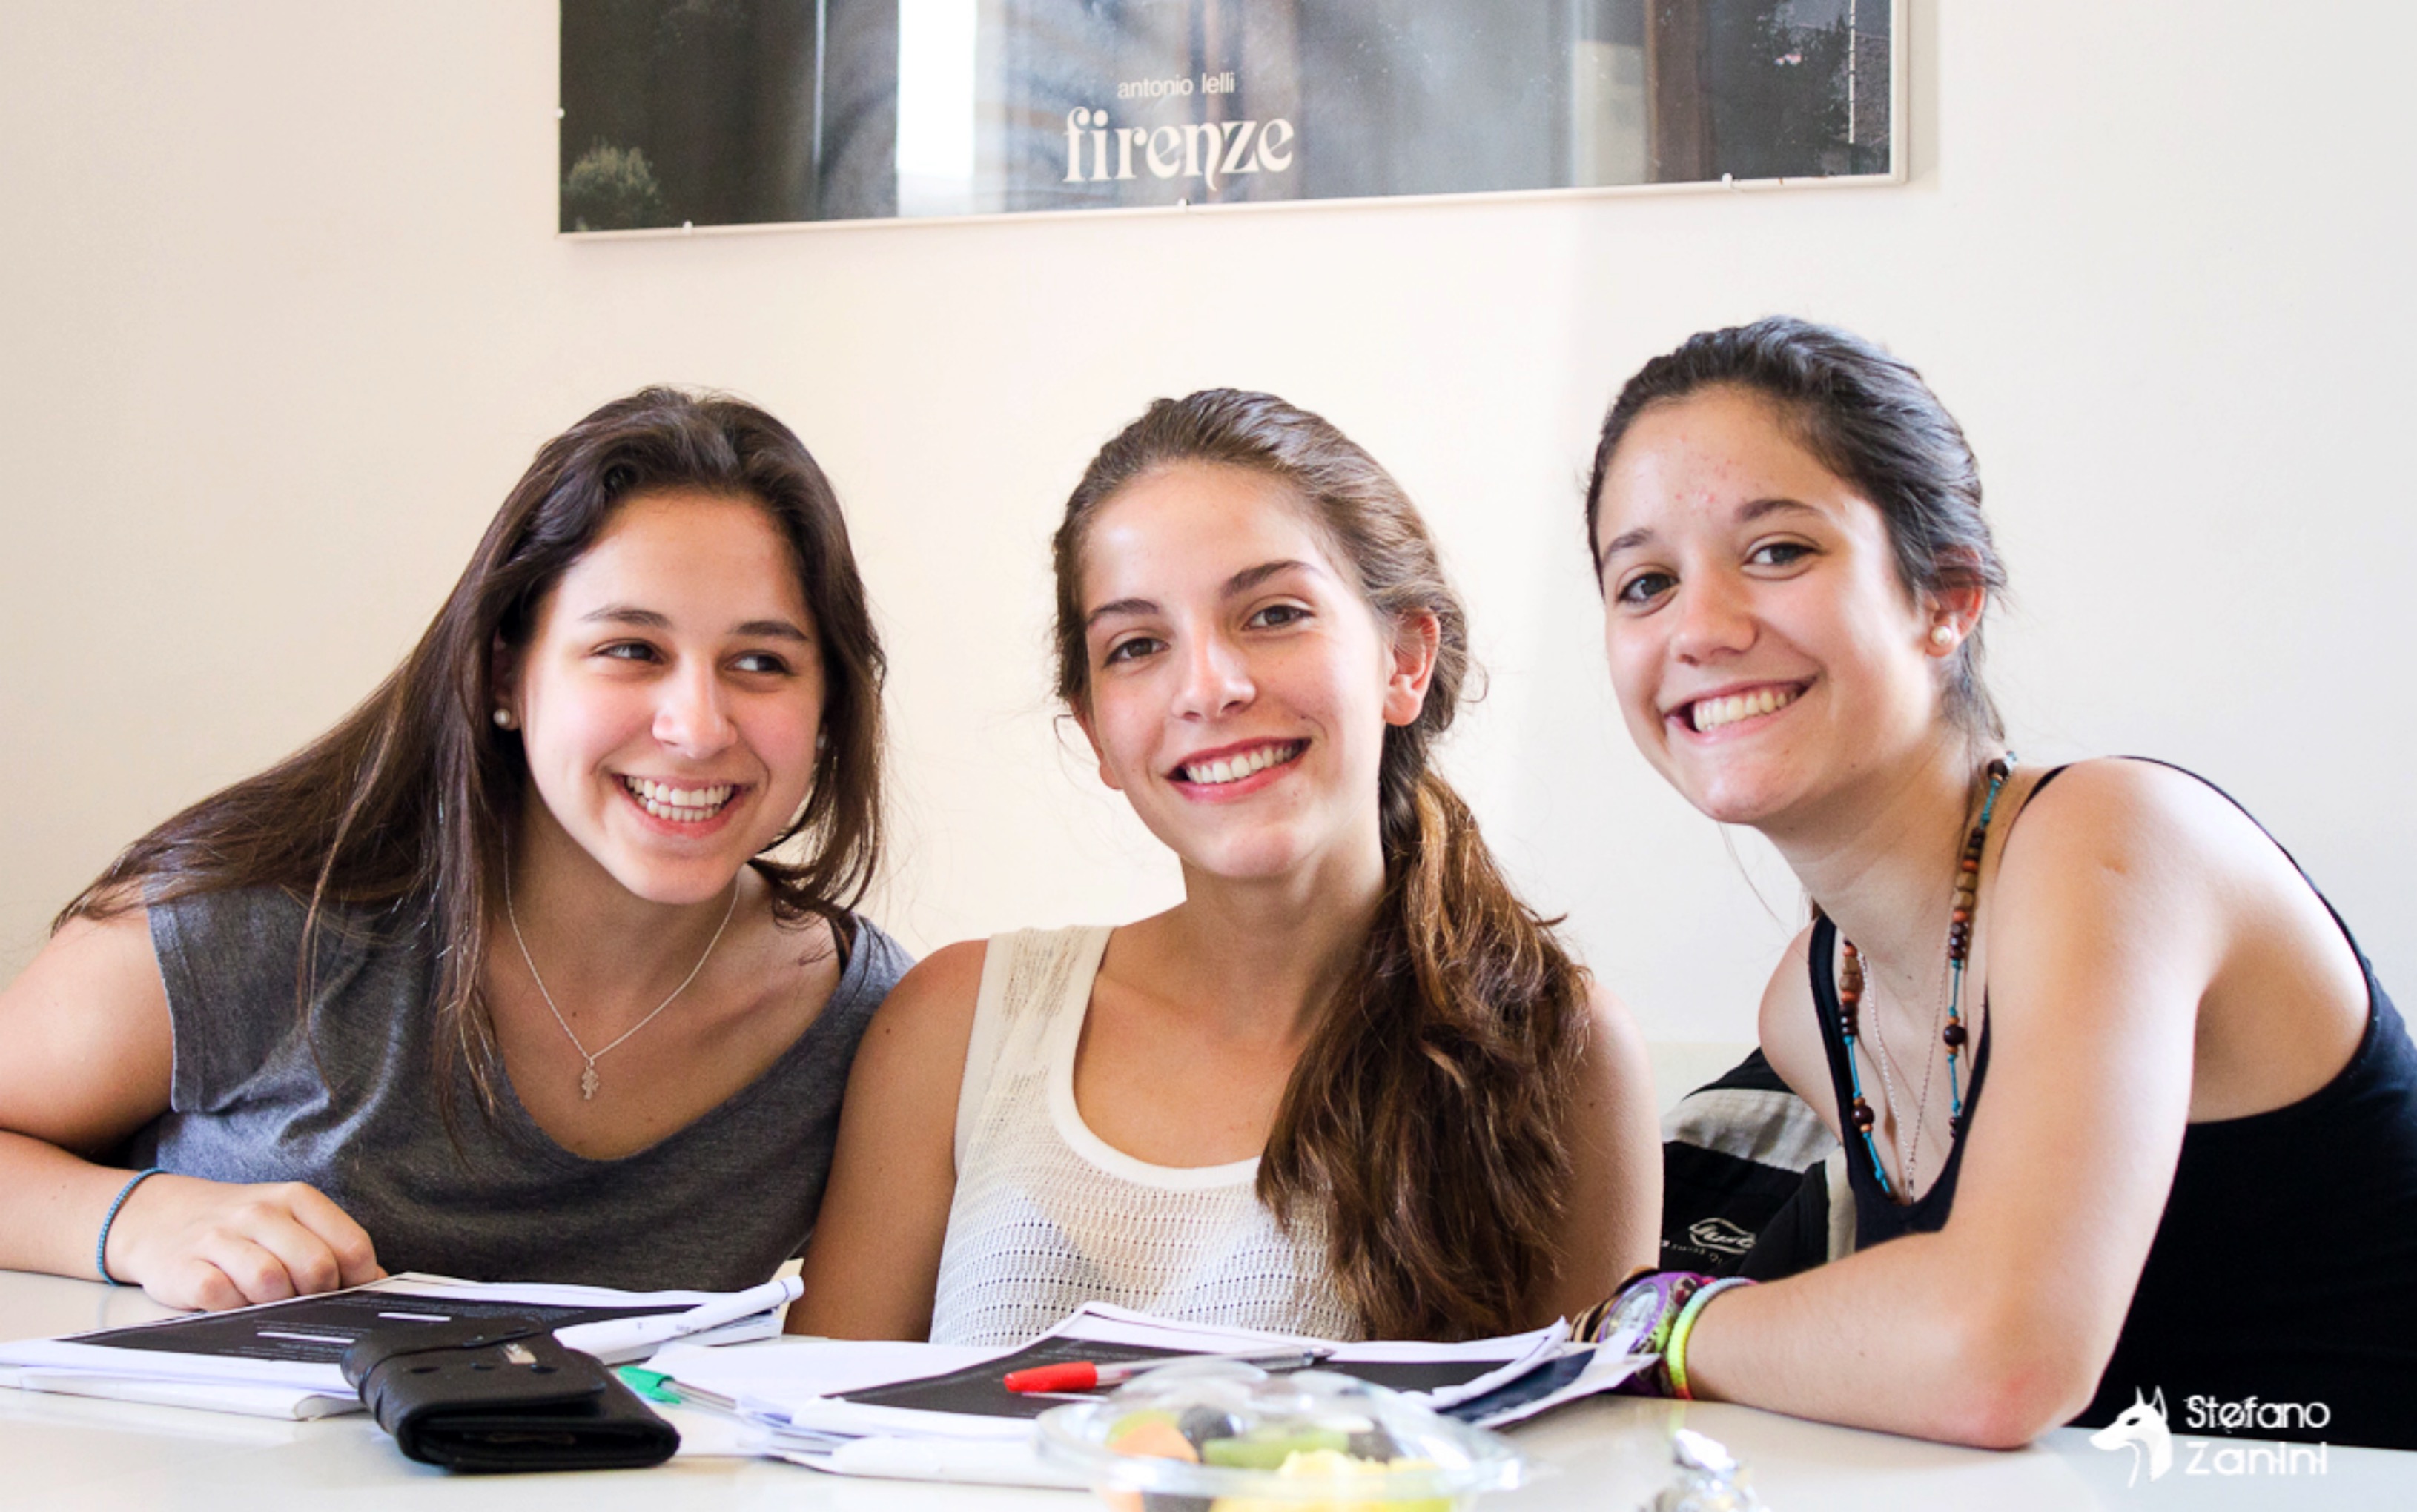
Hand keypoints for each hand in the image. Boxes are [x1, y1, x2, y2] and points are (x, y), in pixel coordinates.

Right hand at [105, 1174, 382, 1309]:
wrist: (161, 1217)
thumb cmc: (241, 1227)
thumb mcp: (292, 1222)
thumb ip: (334, 1248)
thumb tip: (380, 1285)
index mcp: (298, 1199)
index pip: (352, 1246)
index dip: (359, 1281)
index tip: (349, 1293)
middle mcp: (261, 1213)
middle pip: (316, 1267)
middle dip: (319, 1296)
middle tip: (303, 1300)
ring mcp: (221, 1239)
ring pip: (271, 1282)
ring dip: (276, 1305)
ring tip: (265, 1301)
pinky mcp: (186, 1269)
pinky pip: (223, 1299)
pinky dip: (235, 1310)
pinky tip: (232, 1302)